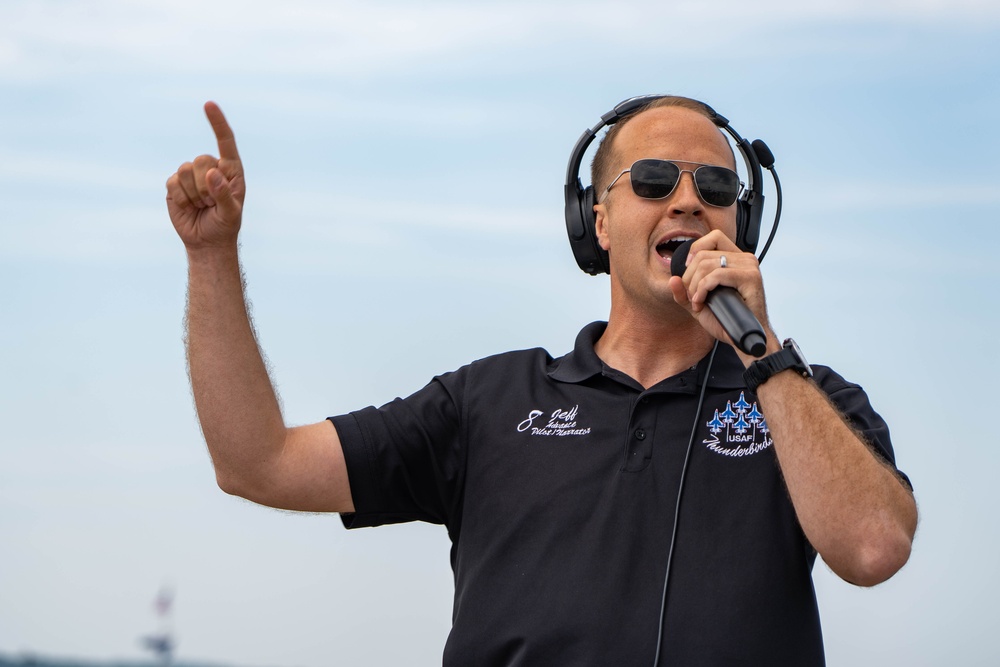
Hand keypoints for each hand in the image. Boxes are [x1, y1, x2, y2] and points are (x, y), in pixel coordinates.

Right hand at [165, 102, 245, 250]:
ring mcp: (191, 175)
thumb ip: (224, 194)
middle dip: (205, 186)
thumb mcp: (231, 213)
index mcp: (231, 170)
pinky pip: (173, 183)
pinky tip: (190, 207)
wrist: (206, 241)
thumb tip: (212, 173)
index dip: (217, 123)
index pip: (225, 142)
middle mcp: (211, 167)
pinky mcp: (175, 185)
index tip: (208, 104)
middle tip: (212, 203)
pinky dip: (181, 199)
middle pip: (201, 160)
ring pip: (185, 171)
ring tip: (202, 206)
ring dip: (194, 194)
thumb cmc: (225, 224)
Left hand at [668, 230, 776, 355]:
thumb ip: (684, 293)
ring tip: (697, 302)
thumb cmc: (725, 321)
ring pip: (708, 264)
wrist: (741, 338)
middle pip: (703, 254)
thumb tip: (672, 279)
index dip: (695, 251)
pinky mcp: (751, 278)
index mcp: (736, 259)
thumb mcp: (699, 305)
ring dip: (694, 286)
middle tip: (692, 297)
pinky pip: (717, 275)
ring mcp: (749, 267)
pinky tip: (701, 302)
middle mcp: (745, 259)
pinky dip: (702, 289)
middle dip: (689, 277)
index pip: (714, 237)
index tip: (689, 275)